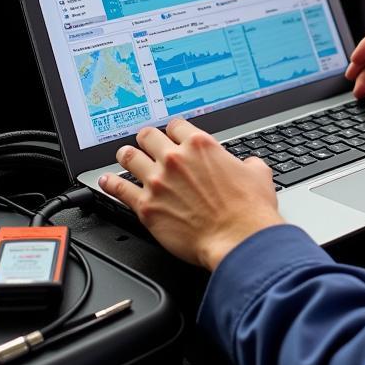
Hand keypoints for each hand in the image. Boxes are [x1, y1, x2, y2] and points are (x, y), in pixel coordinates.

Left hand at [97, 117, 283, 270]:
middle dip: (147, 139)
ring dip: (126, 155)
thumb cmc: (248, 210)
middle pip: (148, 136)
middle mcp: (175, 158)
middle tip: (146, 144)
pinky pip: (118, 189)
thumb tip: (248, 165)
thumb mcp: (259, 174)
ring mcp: (157, 182)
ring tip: (124, 156)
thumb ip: (247, 163)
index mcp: (201, 145)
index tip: (172, 136)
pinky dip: (109, 183)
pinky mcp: (145, 206)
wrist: (237, 238)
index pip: (176, 126)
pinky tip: (105, 181)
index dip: (174, 130)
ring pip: (129, 157)